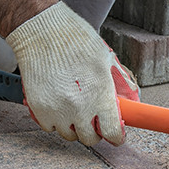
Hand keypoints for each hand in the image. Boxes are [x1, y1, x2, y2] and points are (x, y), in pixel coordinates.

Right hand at [5, 1, 126, 145]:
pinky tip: (58, 106)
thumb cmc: (76, 40)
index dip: (116, 136)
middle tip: (93, 120)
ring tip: (74, 110)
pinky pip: (50, 127)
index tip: (115, 135)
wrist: (41, 30)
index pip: (112, 132)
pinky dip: (55, 121)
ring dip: (74, 127)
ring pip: (69, 135)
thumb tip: (130, 102)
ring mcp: (57, 110)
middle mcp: (80, 107)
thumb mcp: (106, 59)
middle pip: (90, 139)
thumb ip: (118, 83)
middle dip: (94, 132)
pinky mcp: (39, 109)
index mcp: (101, 95)